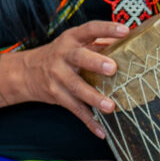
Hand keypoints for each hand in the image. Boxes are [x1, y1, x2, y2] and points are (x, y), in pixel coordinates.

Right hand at [8, 19, 130, 135]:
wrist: (27, 72)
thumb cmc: (61, 55)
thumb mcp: (75, 43)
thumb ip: (100, 42)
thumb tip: (132, 41)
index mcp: (72, 39)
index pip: (90, 29)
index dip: (107, 29)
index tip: (125, 31)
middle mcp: (63, 56)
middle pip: (79, 58)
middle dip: (95, 63)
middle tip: (112, 68)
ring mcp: (58, 76)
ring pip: (77, 87)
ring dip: (93, 98)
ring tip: (110, 106)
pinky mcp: (57, 95)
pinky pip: (75, 109)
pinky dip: (89, 121)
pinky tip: (102, 131)